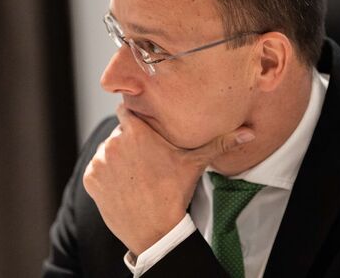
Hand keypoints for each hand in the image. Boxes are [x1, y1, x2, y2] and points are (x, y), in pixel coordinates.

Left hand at [82, 104, 254, 255]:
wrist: (154, 231)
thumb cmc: (175, 193)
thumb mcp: (195, 163)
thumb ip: (220, 142)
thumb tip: (249, 132)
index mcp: (136, 131)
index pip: (127, 108)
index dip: (136, 116)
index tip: (146, 127)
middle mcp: (114, 142)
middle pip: (120, 132)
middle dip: (130, 140)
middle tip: (147, 158)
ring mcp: (100, 161)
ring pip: (108, 150)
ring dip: (118, 158)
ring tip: (137, 174)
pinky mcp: (91, 178)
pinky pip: (97, 169)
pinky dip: (107, 175)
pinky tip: (125, 185)